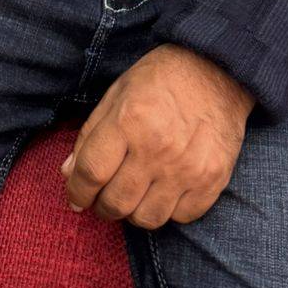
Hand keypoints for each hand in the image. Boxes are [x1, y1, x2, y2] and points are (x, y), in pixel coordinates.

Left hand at [60, 43, 255, 229]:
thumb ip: (90, 134)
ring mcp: (187, 168)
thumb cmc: (162, 78)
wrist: (217, 68)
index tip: (76, 196)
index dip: (77, 191)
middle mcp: (157, 148)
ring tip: (134, 193)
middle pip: (116, 203)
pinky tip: (164, 189)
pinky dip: (168, 210)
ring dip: (134, 212)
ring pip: (147, 219)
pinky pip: (180, 217)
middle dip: (102, 206)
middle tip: (104, 196)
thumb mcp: (117, 92)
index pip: (90, 173)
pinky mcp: (212, 180)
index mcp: (129, 120)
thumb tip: (70, 173)